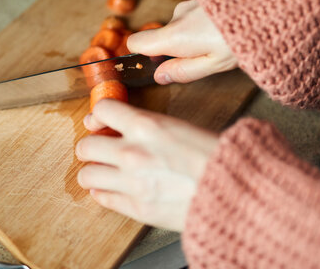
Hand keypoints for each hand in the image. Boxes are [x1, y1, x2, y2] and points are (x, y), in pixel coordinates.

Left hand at [76, 99, 217, 231]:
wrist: (234, 191)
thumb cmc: (215, 157)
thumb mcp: (181, 127)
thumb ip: (148, 127)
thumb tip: (126, 127)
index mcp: (146, 126)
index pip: (102, 110)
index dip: (99, 115)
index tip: (100, 121)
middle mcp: (132, 153)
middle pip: (85, 146)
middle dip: (90, 146)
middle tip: (99, 149)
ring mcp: (131, 183)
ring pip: (86, 175)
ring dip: (92, 171)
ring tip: (102, 171)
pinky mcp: (137, 208)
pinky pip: (102, 199)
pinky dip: (103, 193)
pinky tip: (111, 189)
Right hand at [127, 0, 237, 83]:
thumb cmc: (246, 36)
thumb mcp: (214, 65)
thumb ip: (183, 71)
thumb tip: (160, 76)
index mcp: (175, 35)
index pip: (137, 42)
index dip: (143, 55)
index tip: (159, 63)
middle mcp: (178, 14)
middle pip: (166, 35)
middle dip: (181, 47)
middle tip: (211, 55)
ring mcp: (192, 0)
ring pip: (184, 22)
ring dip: (198, 32)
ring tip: (227, 39)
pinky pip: (197, 10)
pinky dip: (208, 19)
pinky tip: (230, 24)